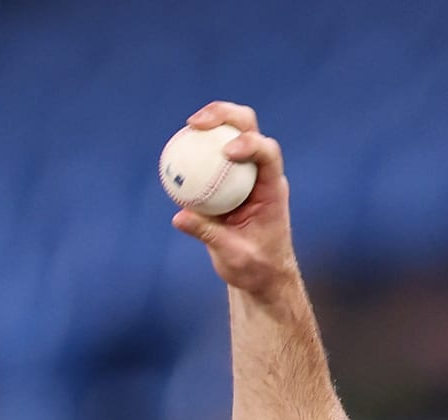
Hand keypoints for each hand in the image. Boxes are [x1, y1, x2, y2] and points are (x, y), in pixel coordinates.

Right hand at [171, 102, 296, 296]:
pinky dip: (194, 147)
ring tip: (189, 126)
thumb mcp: (234, 256)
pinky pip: (209, 155)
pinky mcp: (226, 179)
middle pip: (249, 129)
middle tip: (197, 123)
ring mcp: (244, 174)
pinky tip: (175, 149)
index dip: (250, 143)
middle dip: (226, 116)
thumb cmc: (255, 268)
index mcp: (272, 189)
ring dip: (210, 122)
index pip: (268, 153)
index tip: (227, 152)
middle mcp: (261, 175)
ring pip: (229, 134)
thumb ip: (209, 236)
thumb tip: (179, 216)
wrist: (260, 274)